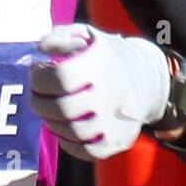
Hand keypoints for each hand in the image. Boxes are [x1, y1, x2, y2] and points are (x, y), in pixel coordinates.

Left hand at [30, 24, 170, 160]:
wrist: (147, 77)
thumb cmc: (105, 55)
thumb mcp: (85, 34)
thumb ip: (59, 36)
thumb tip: (41, 49)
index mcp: (102, 64)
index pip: (60, 78)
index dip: (39, 77)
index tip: (38, 71)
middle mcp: (111, 93)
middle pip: (62, 108)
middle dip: (39, 102)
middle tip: (38, 94)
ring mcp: (117, 120)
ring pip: (72, 132)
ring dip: (51, 122)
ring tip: (51, 109)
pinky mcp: (119, 140)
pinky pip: (85, 151)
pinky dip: (68, 142)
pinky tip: (65, 125)